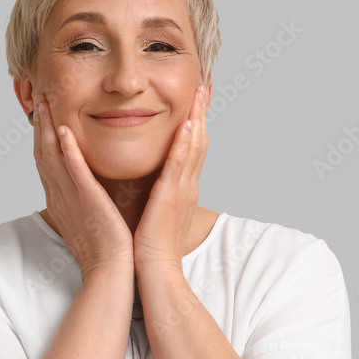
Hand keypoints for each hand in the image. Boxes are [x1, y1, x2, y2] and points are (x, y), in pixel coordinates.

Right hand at [32, 92, 134, 278]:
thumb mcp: (89, 214)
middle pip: (43, 152)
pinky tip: (64, 131)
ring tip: (46, 103)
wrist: (110, 271)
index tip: (42, 111)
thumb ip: (85, 195)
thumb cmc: (105, 247)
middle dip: (40, 123)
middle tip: (38, 97)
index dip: (41, 134)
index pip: (46, 159)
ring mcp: (71, 198)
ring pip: (52, 156)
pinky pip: (74, 172)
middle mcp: (59, 195)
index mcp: (60, 197)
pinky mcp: (87, 201)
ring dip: (48, 128)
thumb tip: (87, 183)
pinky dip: (68, 151)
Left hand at [132, 84, 209, 268]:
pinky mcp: (170, 199)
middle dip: (202, 112)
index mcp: (183, 188)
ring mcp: (182, 191)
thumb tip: (154, 181)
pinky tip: (186, 126)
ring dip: (197, 119)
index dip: (197, 122)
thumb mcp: (159, 211)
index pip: (194, 148)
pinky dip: (184, 145)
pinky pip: (178, 167)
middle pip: (199, 141)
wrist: (156, 272)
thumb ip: (160, 192)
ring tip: (199, 95)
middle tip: (204, 86)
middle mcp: (188, 186)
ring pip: (194, 148)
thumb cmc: (153, 246)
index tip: (198, 99)